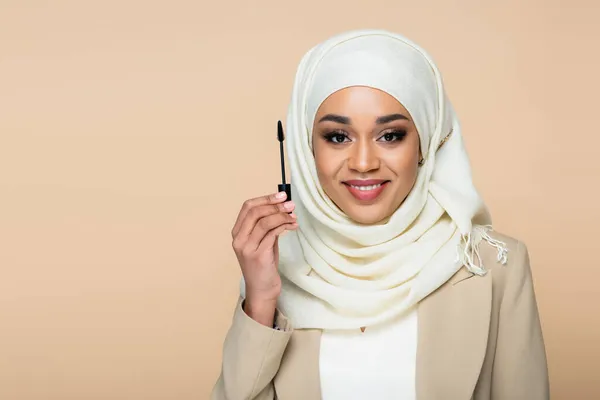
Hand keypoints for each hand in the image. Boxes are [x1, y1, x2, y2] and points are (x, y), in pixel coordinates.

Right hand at [231, 191, 296, 307]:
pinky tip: (292, 226)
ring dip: (282, 215)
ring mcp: (247, 248)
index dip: (265, 198)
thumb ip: (267, 226)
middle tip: (290, 204)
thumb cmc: (264, 265)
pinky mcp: (258, 256)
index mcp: (237, 233)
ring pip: (264, 222)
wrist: (262, 290)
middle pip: (255, 212)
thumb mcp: (263, 241)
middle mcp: (239, 239)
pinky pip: (272, 234)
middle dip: (275, 205)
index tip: (281, 195)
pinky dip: (284, 226)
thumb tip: (282, 206)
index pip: (247, 207)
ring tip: (294, 216)